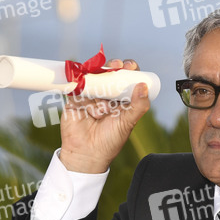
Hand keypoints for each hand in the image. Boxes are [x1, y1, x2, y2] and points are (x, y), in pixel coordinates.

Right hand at [59, 58, 150, 173]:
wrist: (85, 154)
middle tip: (116, 66)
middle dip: (113, 67)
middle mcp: (106, 95)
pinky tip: (87, 102)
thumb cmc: (109, 141)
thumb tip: (143, 86)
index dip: (129, 70)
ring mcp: (90, 96)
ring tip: (102, 109)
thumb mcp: (127, 123)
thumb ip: (137, 106)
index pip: (127, 79)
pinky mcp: (75, 99)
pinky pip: (78, 87)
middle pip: (110, 74)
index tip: (130, 66)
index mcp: (121, 100)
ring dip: (99, 84)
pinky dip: (84, 90)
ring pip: (95, 79)